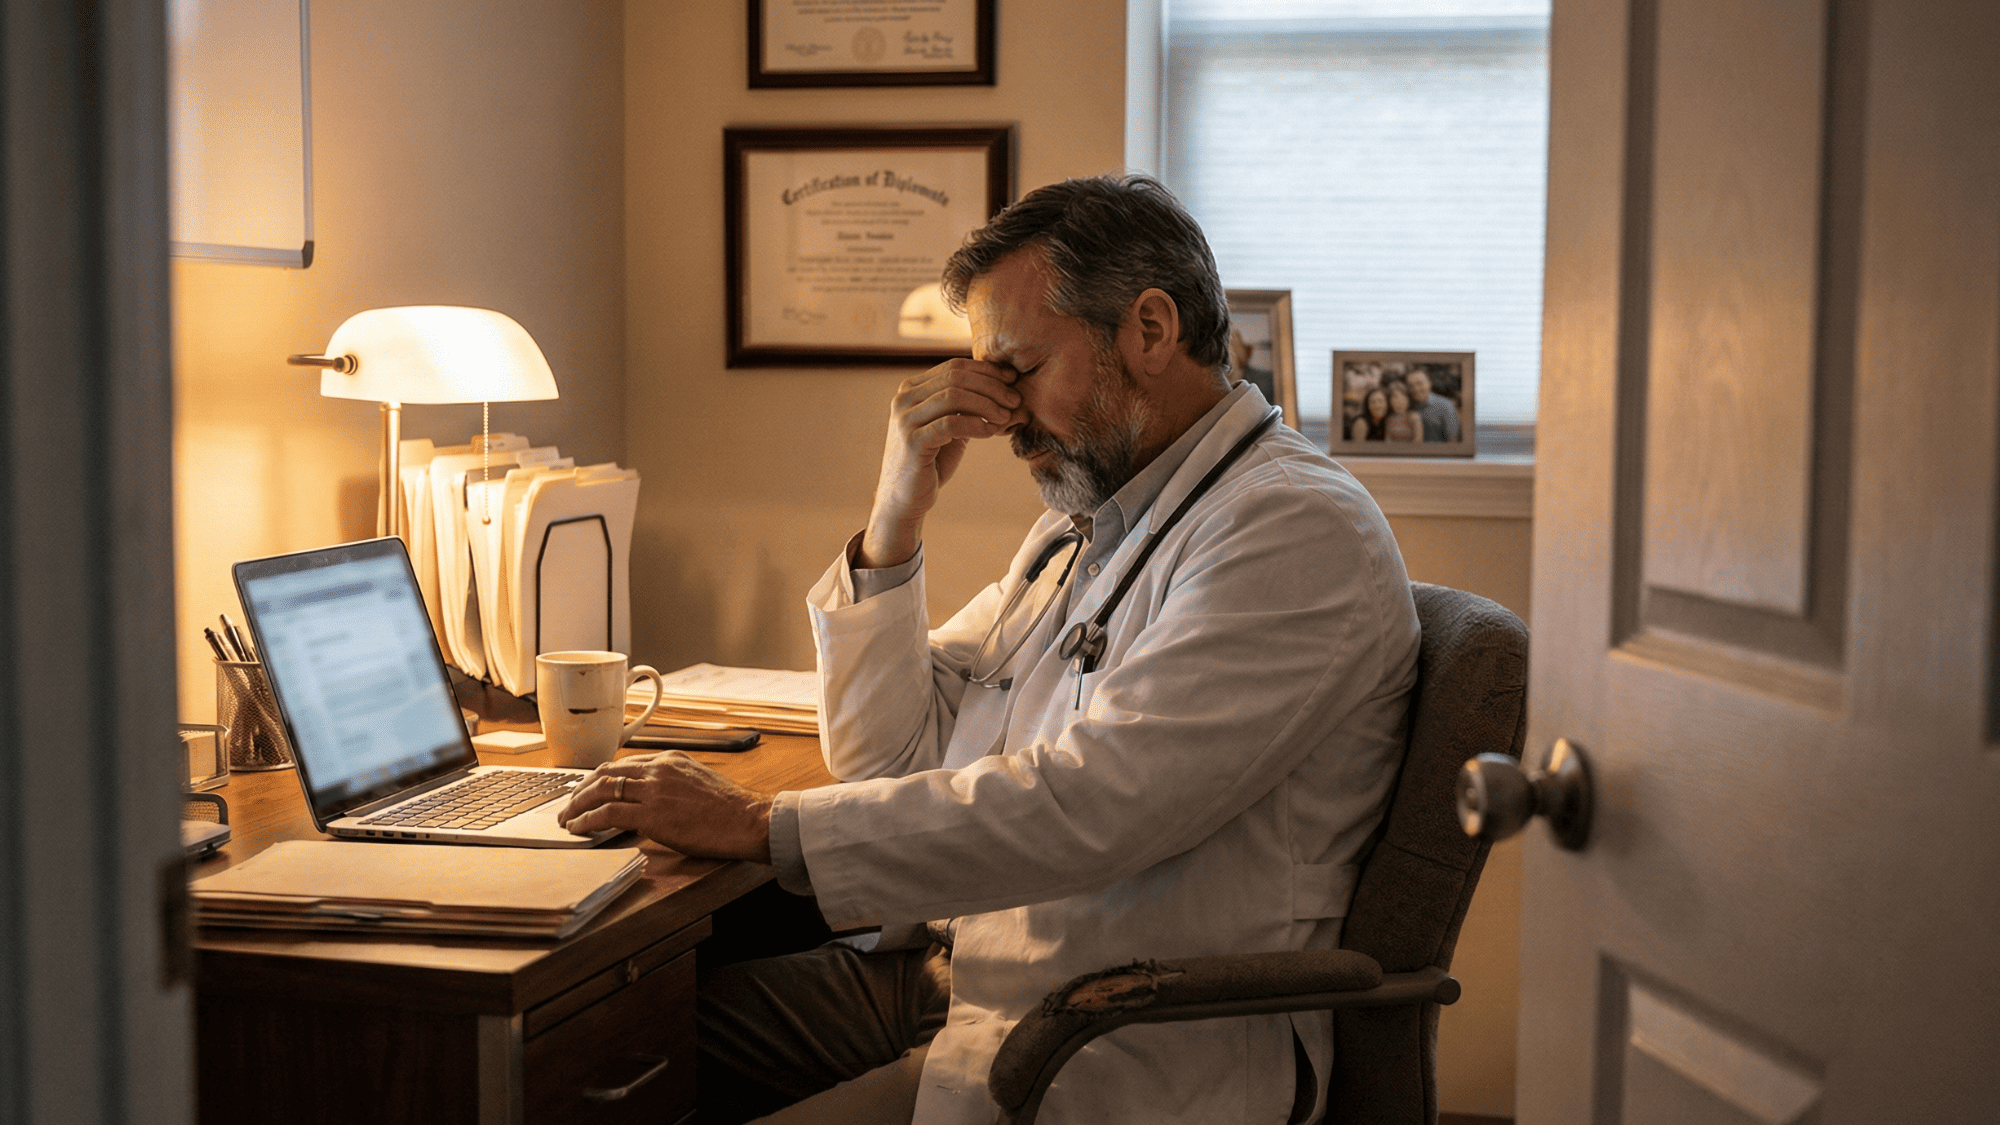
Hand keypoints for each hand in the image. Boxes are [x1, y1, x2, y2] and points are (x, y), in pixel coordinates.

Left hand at [556, 752, 774, 861]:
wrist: (749, 820)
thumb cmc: (731, 810)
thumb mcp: (700, 784)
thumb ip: (674, 786)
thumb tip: (654, 801)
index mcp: (671, 760)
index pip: (625, 764)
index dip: (601, 778)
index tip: (589, 789)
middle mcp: (659, 769)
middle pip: (607, 773)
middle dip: (581, 789)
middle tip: (569, 803)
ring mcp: (654, 790)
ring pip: (601, 790)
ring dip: (578, 804)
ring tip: (567, 818)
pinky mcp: (652, 814)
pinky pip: (608, 813)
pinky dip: (587, 820)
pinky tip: (578, 828)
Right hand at [860, 358, 1024, 568]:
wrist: (905, 499)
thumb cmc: (931, 461)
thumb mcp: (950, 426)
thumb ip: (966, 406)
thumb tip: (1006, 386)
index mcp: (912, 388)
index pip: (955, 366)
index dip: (987, 370)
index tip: (1012, 380)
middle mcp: (904, 398)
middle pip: (956, 377)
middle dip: (991, 386)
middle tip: (1015, 400)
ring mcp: (905, 419)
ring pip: (954, 396)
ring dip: (987, 404)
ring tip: (1006, 417)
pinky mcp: (912, 441)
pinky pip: (951, 423)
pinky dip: (976, 424)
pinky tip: (991, 432)